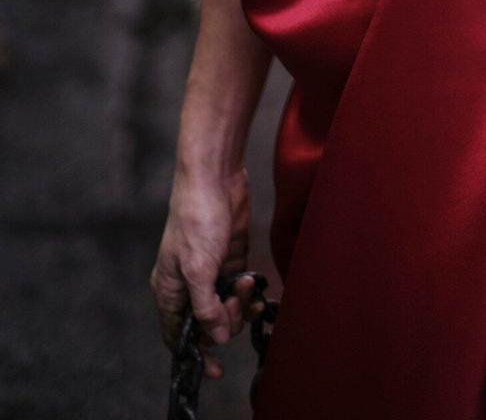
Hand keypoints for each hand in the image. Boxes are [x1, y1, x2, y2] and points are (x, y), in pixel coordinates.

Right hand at [150, 166, 257, 382]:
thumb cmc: (196, 220)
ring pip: (227, 307)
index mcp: (169, 291)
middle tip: (235, 300)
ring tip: (246, 284)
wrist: (215, 177)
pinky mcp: (230, 257)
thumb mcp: (198, 269)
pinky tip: (254, 280)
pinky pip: (240, 287)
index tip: (215, 370)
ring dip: (240, 304)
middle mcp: (188, 285)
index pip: (178, 335)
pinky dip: (249, 289)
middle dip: (225, 320)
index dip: (195, 353)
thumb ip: (206, 308)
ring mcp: (210, 271)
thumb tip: (217, 338)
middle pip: (208, 324)